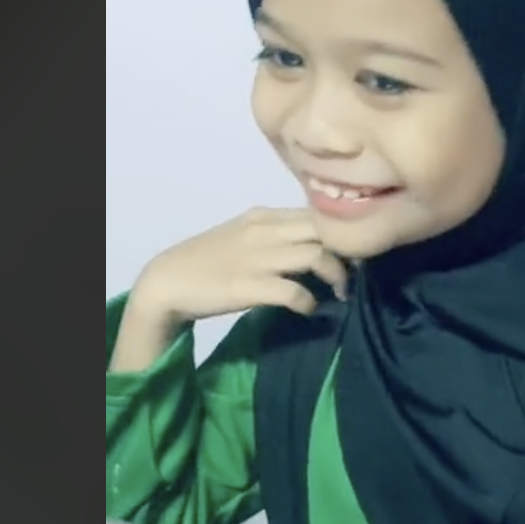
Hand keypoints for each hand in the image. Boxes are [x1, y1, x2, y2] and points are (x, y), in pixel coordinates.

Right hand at [131, 206, 349, 325]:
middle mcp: (264, 231)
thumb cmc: (207, 261)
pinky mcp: (250, 286)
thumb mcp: (244, 235)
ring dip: (337, 276)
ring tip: (341, 293)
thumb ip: (276, 234)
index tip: (354, 253)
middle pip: (324, 230)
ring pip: (316, 255)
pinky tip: (309, 309)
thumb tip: (315, 244)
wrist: (166, 282)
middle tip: (358, 272)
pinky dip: (309, 301)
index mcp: (263, 216)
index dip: (342, 232)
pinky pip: (295, 291)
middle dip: (349, 252)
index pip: (316, 214)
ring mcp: (258, 257)